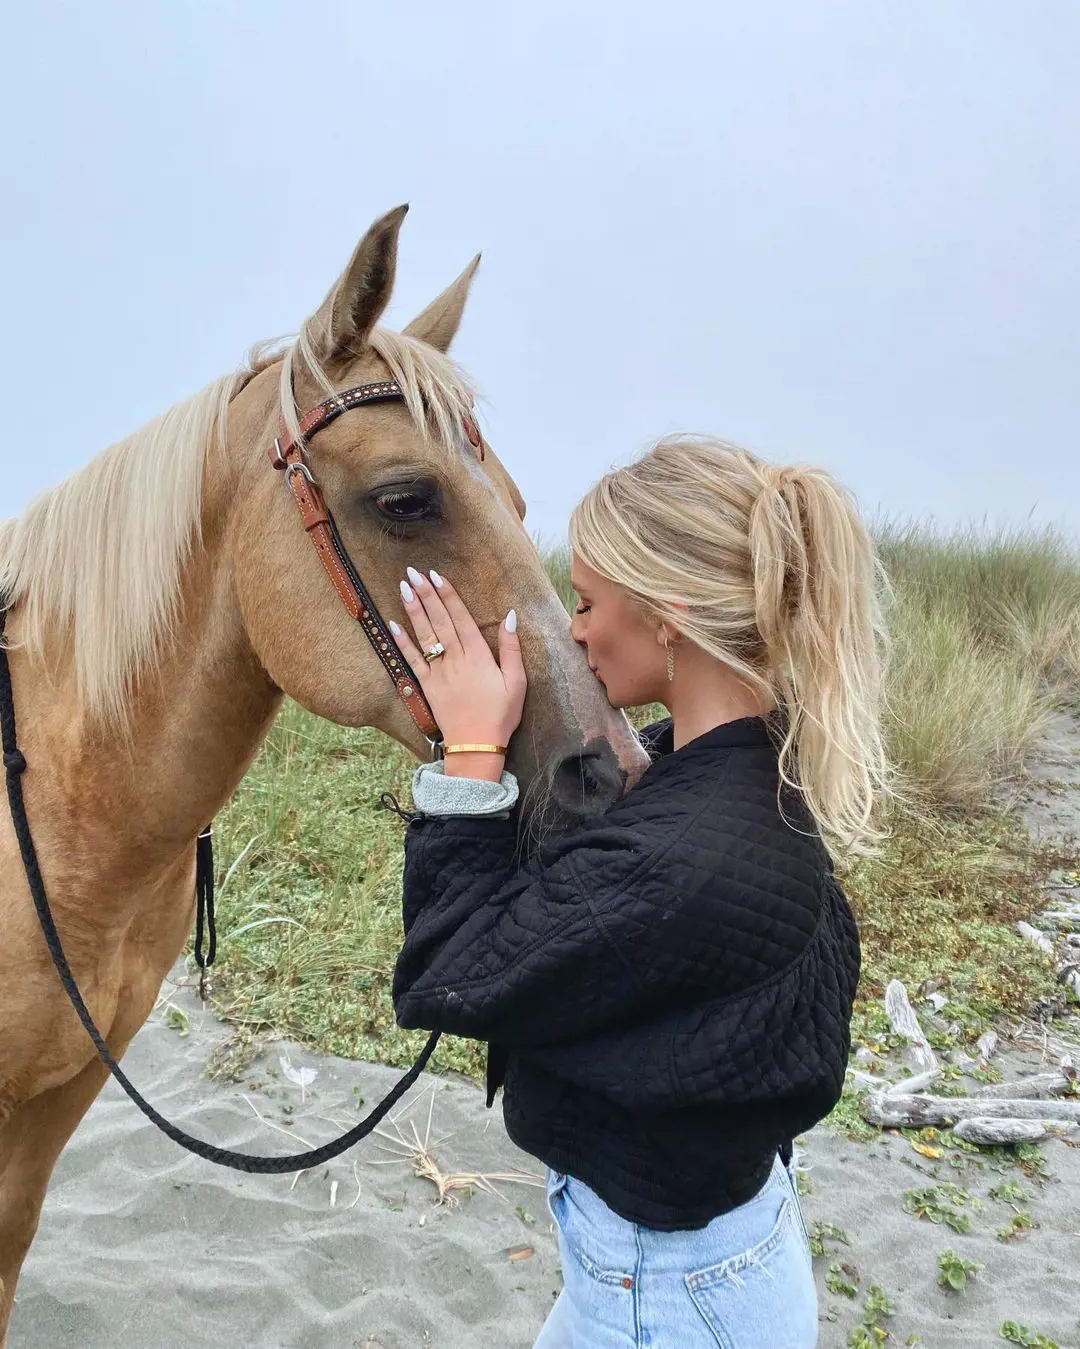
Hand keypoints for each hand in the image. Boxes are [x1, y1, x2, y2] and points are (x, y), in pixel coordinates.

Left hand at [390, 568, 526, 776]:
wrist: (477, 747)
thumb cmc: (501, 715)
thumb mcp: (517, 682)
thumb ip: (512, 648)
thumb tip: (510, 616)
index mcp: (479, 656)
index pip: (461, 618)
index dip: (448, 595)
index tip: (437, 575)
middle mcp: (456, 660)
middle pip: (439, 620)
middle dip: (426, 594)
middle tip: (413, 571)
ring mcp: (439, 673)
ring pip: (424, 635)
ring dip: (413, 610)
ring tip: (403, 587)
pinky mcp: (427, 686)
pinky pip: (412, 660)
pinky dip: (402, 642)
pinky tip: (393, 624)